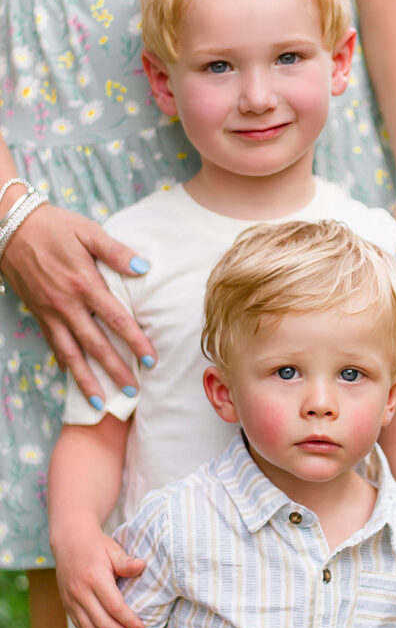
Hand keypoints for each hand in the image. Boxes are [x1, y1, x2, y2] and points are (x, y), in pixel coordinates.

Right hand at [1, 203, 154, 400]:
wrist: (11, 225)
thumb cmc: (54, 226)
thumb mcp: (88, 231)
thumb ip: (116, 252)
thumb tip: (144, 268)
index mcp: (84, 283)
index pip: (116, 320)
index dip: (135, 342)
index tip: (151, 360)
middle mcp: (66, 304)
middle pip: (95, 344)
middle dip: (115, 370)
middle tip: (133, 391)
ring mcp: (50, 312)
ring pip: (70, 353)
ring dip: (86, 379)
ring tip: (100, 402)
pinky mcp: (38, 314)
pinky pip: (53, 344)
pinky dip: (64, 363)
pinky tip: (73, 378)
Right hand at [53, 521, 145, 627]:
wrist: (69, 541)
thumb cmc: (97, 545)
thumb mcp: (113, 549)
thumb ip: (127, 562)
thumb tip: (142, 566)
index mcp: (94, 578)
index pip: (114, 607)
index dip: (129, 621)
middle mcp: (80, 592)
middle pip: (102, 623)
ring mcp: (71, 600)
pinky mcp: (67, 605)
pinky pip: (81, 626)